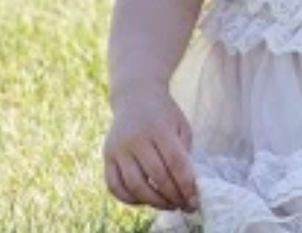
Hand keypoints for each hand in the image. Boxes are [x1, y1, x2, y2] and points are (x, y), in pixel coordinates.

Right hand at [101, 86, 196, 210]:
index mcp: (159, 129)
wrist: (135, 96)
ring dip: (152, 201)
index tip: (194, 200)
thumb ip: (184, 152)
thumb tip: (186, 185)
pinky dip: (128, 198)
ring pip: (134, 185)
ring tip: (167, 205)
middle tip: (183, 205)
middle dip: (172, 196)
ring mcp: (118, 148)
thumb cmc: (164, 114)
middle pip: (156, 176)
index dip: (186, 185)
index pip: (175, 163)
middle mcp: (136, 139)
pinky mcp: (107, 156)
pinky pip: (114, 185)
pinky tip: (143, 200)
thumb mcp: (181, 126)